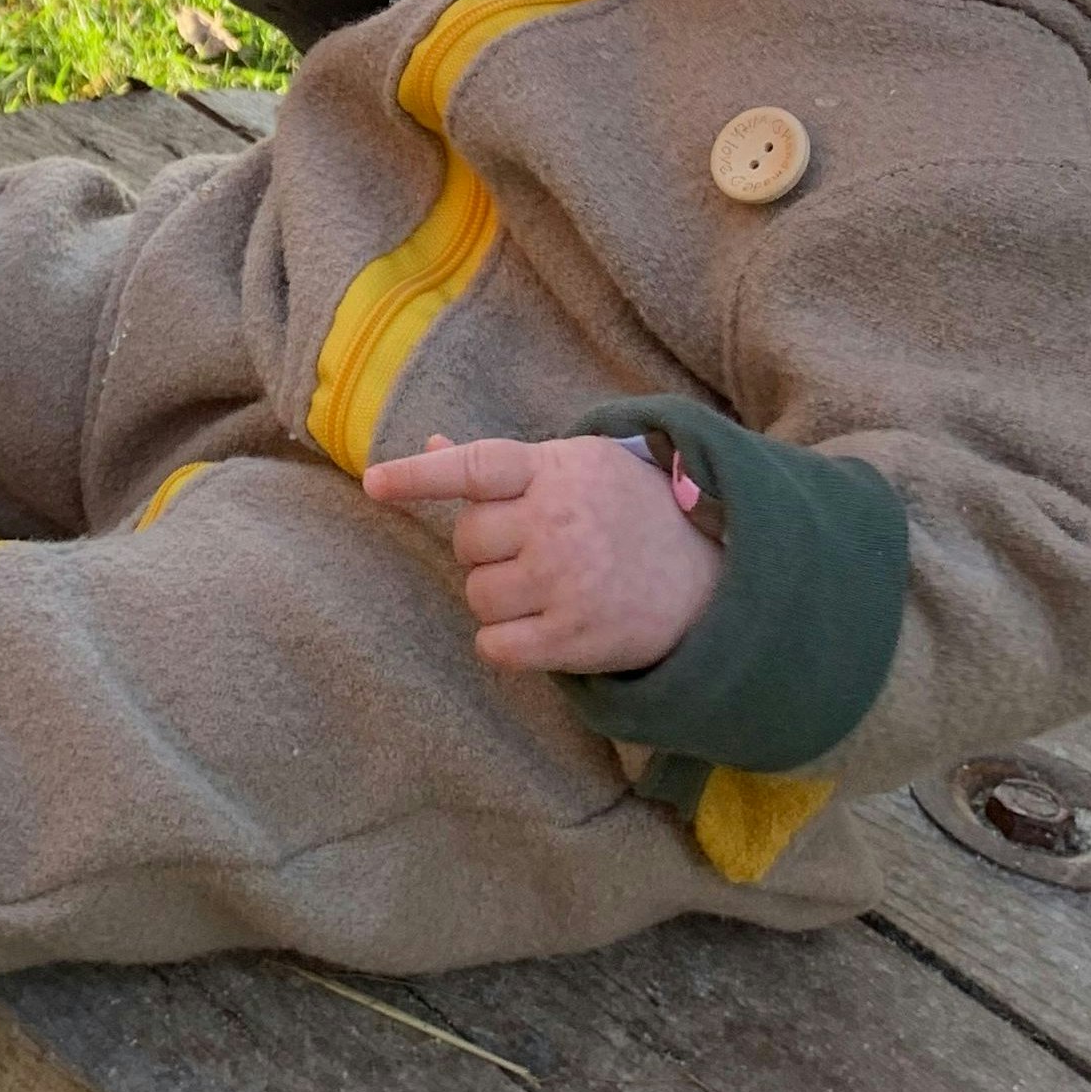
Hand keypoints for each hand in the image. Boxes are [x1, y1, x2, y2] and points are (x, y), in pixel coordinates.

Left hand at [364, 434, 720, 673]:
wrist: (716, 577)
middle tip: (533, 551)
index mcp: (556, 470)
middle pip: (466, 542)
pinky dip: (505, 644)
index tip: (374, 484)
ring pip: (477, 595)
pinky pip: (495, 646)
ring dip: (497, 598)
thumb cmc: (629, 513)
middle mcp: (558, 521)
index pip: (474, 468)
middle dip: (486, 551)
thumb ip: (503, 466)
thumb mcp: (576, 469)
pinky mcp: (576, 636)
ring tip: (546, 588)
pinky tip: (539, 629)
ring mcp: (567, 580)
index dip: (420, 477)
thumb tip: (429, 445)